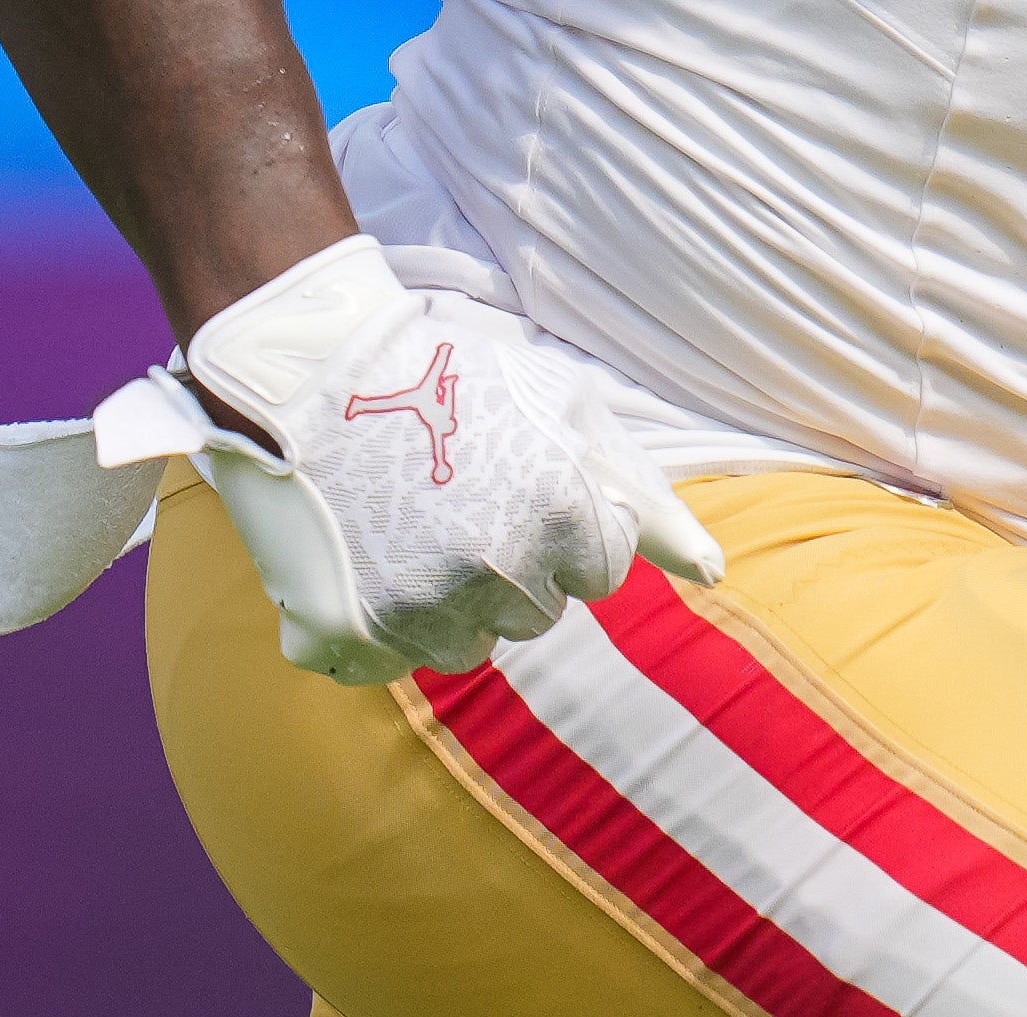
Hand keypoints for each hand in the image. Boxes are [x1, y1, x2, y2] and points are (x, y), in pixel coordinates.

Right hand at [157, 235, 724, 683]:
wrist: (312, 366)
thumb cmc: (458, 379)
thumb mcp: (569, 410)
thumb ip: (645, 499)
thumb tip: (713, 573)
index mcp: (562, 518)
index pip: (601, 572)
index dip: (566, 525)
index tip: (520, 480)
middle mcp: (497, 575)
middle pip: (540, 614)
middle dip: (517, 565)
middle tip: (464, 497)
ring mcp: (419, 614)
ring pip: (472, 645)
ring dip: (456, 600)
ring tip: (415, 523)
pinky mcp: (351, 639)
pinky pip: (397, 661)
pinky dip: (386, 621)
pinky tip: (369, 556)